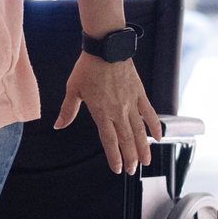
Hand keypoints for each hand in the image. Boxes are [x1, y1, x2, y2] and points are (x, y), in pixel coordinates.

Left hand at [55, 52, 163, 173]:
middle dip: (130, 158)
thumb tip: (58, 125)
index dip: (114, 156)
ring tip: (146, 161)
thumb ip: (68, 110)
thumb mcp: (73, 90)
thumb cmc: (88, 67)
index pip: (109, 140)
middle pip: (126, 140)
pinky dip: (154, 126)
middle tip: (132, 170)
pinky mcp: (140, 93)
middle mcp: (118, 111)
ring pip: (139, 131)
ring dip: (143, 148)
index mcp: (101, 112)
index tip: (117, 168)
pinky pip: (149, 113)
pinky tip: (159, 137)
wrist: (106, 48)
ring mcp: (131, 103)